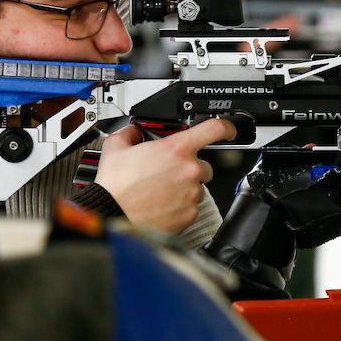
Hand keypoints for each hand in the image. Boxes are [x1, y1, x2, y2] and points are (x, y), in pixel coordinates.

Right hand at [96, 118, 234, 233]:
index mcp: (176, 149)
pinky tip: (162, 205)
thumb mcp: (116, 148)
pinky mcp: (189, 214)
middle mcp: (189, 170)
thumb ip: (130, 134)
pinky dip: (180, 206)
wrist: (111, 214)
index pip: (214, 129)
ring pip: (197, 188)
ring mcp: (192, 193)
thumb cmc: (115, 186)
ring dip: (184, 188)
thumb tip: (133, 132)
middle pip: (203, 165)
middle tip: (167, 173)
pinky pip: (192, 207)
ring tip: (160, 191)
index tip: (229, 130)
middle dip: (188, 168)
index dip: (226, 126)